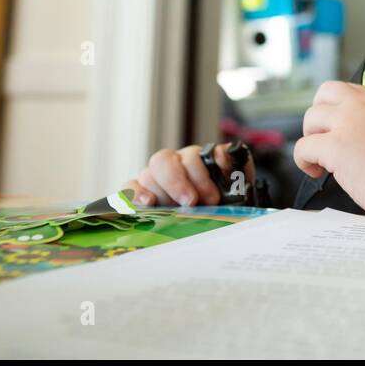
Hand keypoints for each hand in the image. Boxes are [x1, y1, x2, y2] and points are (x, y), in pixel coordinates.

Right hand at [123, 143, 253, 206]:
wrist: (217, 211)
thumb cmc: (224, 197)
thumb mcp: (235, 182)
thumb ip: (234, 164)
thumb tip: (223, 154)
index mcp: (195, 159)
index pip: (190, 156)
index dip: (199, 174)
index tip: (212, 196)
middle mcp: (173, 165)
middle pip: (163, 161)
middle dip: (177, 182)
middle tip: (192, 202)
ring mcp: (154, 178)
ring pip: (147, 175)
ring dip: (161, 193)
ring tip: (172, 210)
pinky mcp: (139, 193)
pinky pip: (129, 187)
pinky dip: (134, 193)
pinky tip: (145, 204)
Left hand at [295, 81, 364, 216]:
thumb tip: (354, 133)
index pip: (345, 90)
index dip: (336, 109)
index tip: (337, 127)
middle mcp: (360, 106)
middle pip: (323, 94)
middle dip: (319, 116)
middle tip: (324, 138)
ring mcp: (346, 124)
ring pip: (309, 118)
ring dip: (311, 138)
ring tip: (321, 159)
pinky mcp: (334, 146)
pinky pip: (302, 147)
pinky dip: (303, 161)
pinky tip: (316, 171)